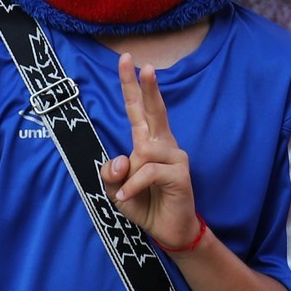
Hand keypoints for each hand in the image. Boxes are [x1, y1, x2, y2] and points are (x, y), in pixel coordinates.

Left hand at [102, 55, 199, 249]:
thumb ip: (110, 172)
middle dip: (148, 88)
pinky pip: (148, 172)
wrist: (167, 230)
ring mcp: (175, 156)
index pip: (138, 109)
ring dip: (130, 176)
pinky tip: (128, 198)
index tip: (127, 60)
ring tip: (131, 192)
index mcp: (147, 141)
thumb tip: (123, 158)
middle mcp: (163, 143)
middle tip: (145, 65)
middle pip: (155, 110)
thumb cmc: (143, 204)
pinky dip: (133, 187)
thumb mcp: (115, 189)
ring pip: (142, 152)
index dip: (132, 86)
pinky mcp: (180, 173)